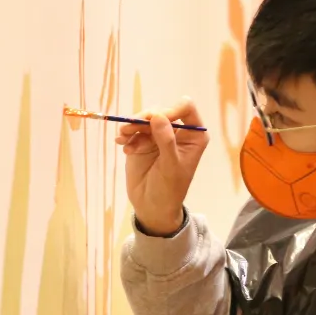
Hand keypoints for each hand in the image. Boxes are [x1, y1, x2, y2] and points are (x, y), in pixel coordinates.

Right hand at [116, 97, 208, 235]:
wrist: (151, 206)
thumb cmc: (169, 189)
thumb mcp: (170, 166)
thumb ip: (166, 140)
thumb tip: (158, 115)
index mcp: (194, 135)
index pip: (186, 108)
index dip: (170, 110)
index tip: (155, 121)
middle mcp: (178, 131)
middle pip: (161, 111)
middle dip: (145, 119)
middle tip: (130, 129)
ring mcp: (159, 135)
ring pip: (145, 118)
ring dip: (132, 125)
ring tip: (123, 138)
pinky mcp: (143, 141)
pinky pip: (133, 129)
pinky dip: (126, 135)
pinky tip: (122, 145)